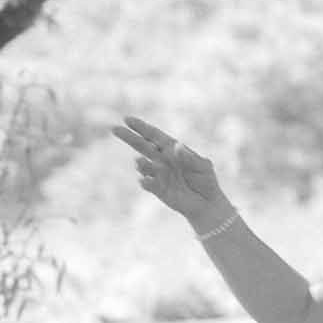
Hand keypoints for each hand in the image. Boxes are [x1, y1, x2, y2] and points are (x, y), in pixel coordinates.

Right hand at [110, 116, 230, 228]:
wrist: (207, 203)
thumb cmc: (206, 180)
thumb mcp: (202, 165)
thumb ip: (189, 157)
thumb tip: (176, 146)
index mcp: (172, 150)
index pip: (154, 136)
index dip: (141, 128)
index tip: (127, 119)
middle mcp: (162, 160)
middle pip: (142, 146)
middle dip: (129, 138)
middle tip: (114, 129)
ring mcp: (158, 174)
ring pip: (144, 165)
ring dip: (141, 163)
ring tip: (139, 161)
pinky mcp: (158, 190)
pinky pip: (148, 184)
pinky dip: (145, 181)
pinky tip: (144, 180)